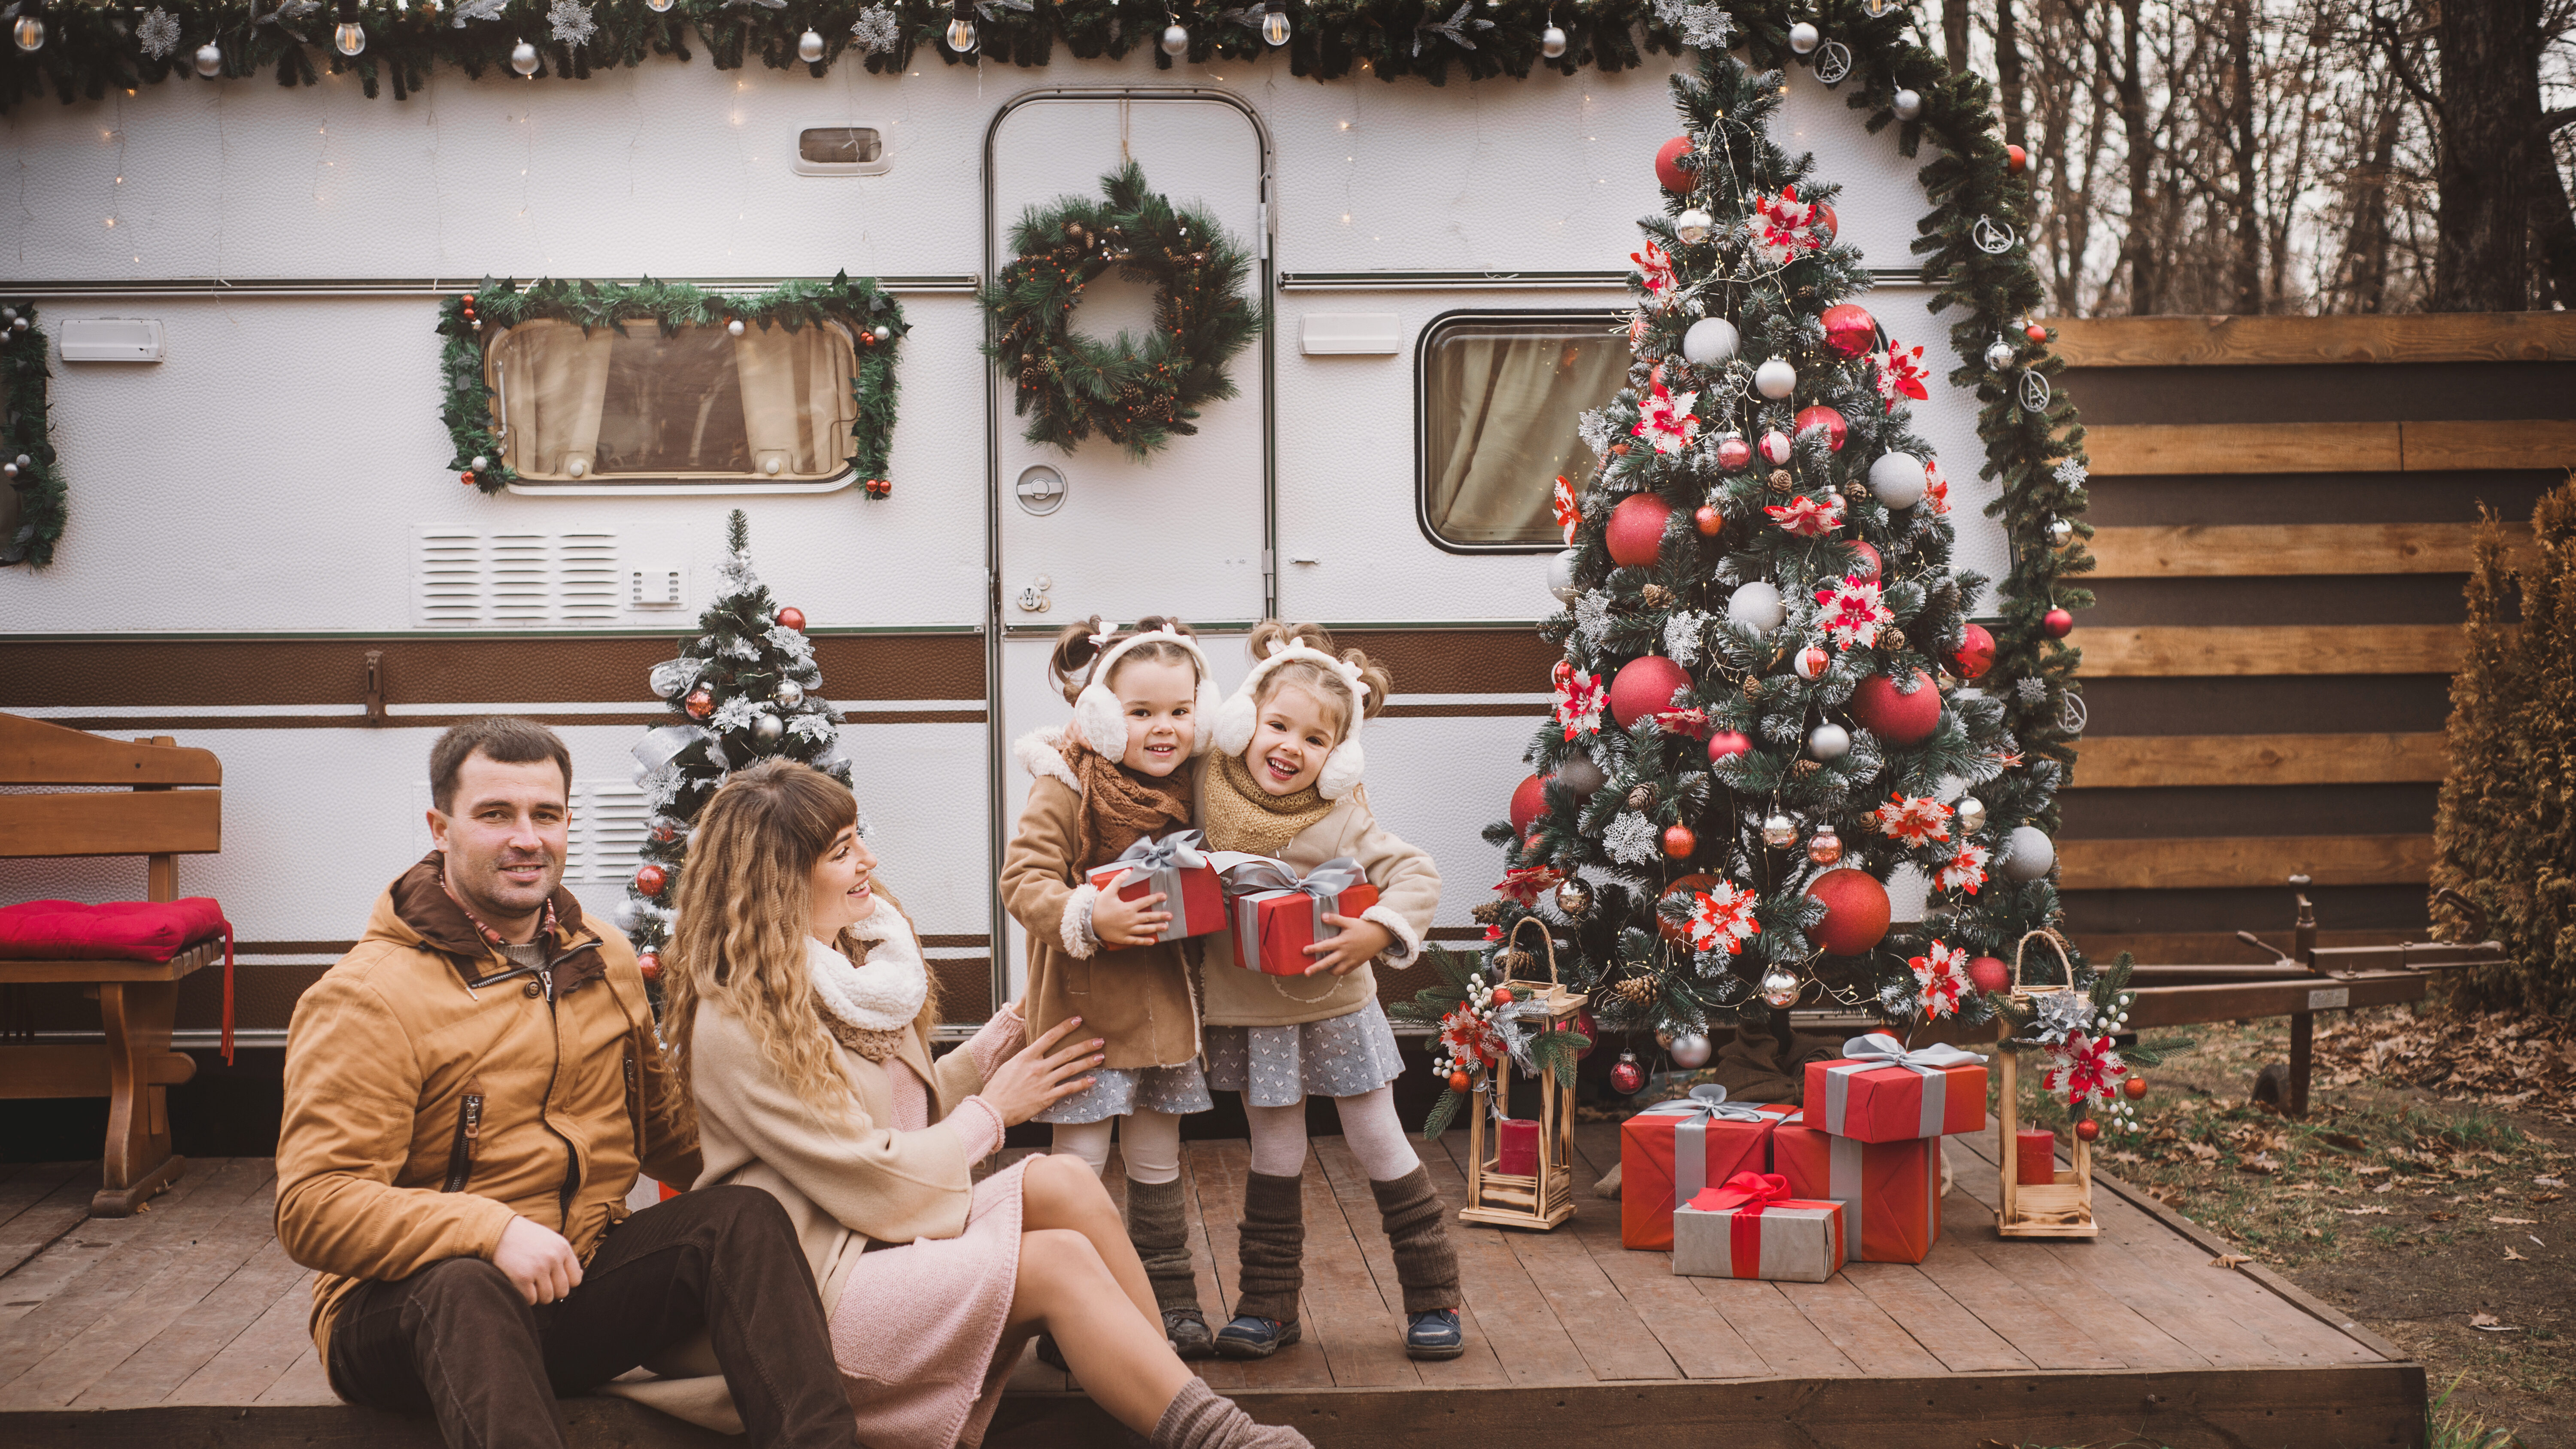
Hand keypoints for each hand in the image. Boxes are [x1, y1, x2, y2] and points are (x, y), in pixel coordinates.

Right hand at [493, 1215, 583, 1305]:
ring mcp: (538, 1268)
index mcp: (563, 1248)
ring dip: (538, 1295)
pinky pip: (531, 1300)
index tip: (554, 1280)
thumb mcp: (551, 1240)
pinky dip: (526, 1297)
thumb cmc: (526, 1238)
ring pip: (547, 1298)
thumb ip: (564, 1258)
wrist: (498, 1231)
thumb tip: (578, 1277)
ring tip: (529, 1283)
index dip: (565, 1283)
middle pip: (562, 1291)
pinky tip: (520, 1285)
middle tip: (539, 1284)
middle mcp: (553, 1258)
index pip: (576, 1279)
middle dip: (552, 1291)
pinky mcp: (522, 1277)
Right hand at [978, 1016, 1104, 1126]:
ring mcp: (1043, 1082)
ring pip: (1070, 1069)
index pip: (1049, 1037)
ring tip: (1100, 1056)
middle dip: (1085, 1045)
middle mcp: (1038, 1067)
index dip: (1065, 1027)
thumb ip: (1024, 1058)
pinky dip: (1081, 1084)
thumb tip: (1034, 1052)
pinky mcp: (1047, 1098)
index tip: (1078, 1020)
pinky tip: (1092, 1080)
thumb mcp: (1009, 1065)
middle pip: (1066, 1053)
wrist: (993, 1108)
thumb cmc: (997, 1088)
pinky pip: (1068, 1089)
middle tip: (1100, 1040)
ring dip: (1087, 1062)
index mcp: (1026, 1056)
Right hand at [1090, 886, 1171, 949]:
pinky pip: (1136, 940)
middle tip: (1170, 916)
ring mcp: (1127, 930)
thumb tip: (1129, 870)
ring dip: (1156, 928)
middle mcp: (1130, 919)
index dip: (1155, 898)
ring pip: (1145, 929)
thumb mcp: (1108, 891)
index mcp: (1128, 907)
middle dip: (1160, 916)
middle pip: (1149, 917)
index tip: (1164, 896)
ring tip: (1165, 927)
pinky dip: (1144, 941)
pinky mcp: (1123, 938)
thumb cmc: (1098, 905)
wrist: (1088, 921)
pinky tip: (1152, 941)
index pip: (1145, 902)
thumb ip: (1119, 880)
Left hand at [1303, 915, 1393, 976]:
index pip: (1325, 946)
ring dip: (1328, 971)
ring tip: (1321, 970)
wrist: (1380, 936)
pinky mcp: (1356, 964)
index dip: (1313, 949)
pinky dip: (1338, 972)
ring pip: (1337, 971)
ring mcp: (1351, 960)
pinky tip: (1334, 969)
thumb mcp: (1349, 921)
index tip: (1304, 951)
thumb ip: (1335, 919)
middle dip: (1316, 968)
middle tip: (1306, 973)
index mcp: (1342, 942)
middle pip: (1328, 963)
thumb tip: (1322, 916)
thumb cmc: (1363, 927)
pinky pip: (1345, 972)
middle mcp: (1345, 953)